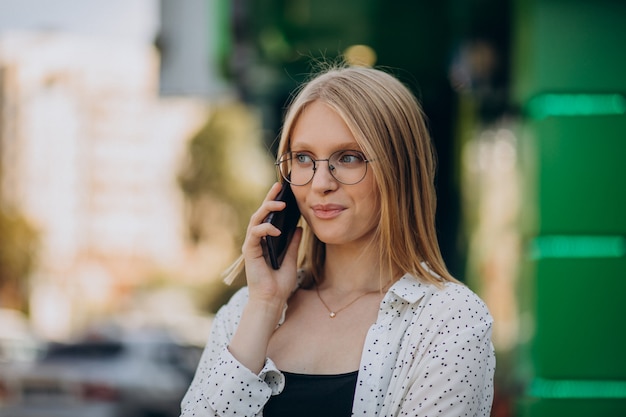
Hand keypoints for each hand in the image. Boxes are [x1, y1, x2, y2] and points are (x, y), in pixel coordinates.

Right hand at [242, 182, 301, 312]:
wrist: (272, 300)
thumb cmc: (280, 283)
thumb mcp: (291, 258)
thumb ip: (293, 243)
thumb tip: (299, 227)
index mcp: (265, 241)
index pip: (268, 217)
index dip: (274, 202)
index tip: (283, 190)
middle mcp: (256, 240)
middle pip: (260, 213)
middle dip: (269, 199)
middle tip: (279, 187)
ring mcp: (252, 245)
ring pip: (255, 220)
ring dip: (267, 209)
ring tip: (280, 204)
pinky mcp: (250, 251)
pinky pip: (255, 234)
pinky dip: (265, 229)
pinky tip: (277, 230)